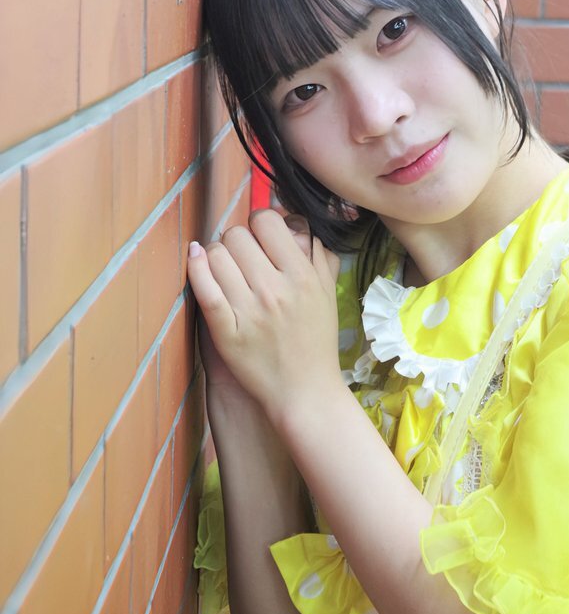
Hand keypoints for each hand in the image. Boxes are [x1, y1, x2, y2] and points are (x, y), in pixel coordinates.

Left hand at [187, 209, 340, 420]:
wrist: (306, 392)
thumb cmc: (316, 341)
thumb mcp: (328, 293)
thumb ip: (317, 254)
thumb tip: (295, 221)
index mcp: (302, 276)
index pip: (267, 222)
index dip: (259, 224)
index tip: (259, 239)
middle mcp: (275, 290)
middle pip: (237, 236)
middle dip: (236, 242)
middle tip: (241, 259)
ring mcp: (249, 311)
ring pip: (216, 256)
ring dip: (216, 257)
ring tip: (225, 271)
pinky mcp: (226, 332)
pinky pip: (205, 289)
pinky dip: (196, 268)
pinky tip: (195, 258)